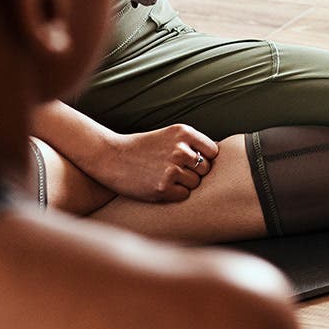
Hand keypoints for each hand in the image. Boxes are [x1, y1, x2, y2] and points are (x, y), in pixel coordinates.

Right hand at [77, 124, 218, 202]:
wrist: (111, 157)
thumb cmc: (142, 148)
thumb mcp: (168, 136)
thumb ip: (192, 144)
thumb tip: (218, 159)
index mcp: (183, 133)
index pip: (213, 151)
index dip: (204, 159)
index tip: (191, 162)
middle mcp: (180, 149)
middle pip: (205, 169)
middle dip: (194, 173)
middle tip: (174, 171)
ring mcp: (172, 169)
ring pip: (195, 184)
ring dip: (184, 184)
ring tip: (165, 177)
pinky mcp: (163, 188)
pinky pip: (184, 195)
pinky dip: (174, 194)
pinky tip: (160, 186)